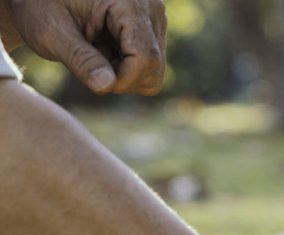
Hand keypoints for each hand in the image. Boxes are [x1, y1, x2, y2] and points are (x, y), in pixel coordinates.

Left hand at [0, 0, 165, 94]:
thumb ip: (80, 59)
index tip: (93, 81)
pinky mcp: (151, 28)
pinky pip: (149, 65)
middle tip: (87, 64)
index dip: (123, 79)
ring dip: (122, 73)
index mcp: (129, 2)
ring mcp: (154, 19)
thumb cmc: (39, 6)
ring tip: (93, 52)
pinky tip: (102, 49)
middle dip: (122, 78)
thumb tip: (107, 86)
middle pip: (154, 66)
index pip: (147, 57)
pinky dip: (125, 67)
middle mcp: (151, 9)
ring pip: (154, 70)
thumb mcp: (51, 32)